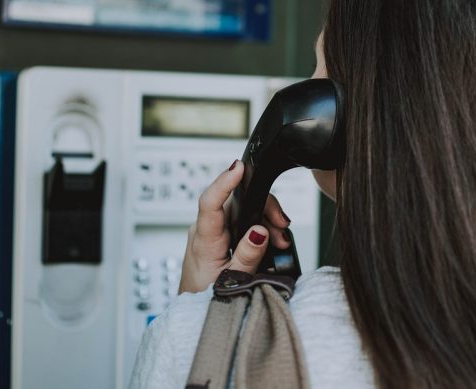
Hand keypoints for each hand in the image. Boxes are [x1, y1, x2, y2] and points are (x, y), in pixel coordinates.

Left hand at [178, 160, 292, 293]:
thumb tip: (260, 232)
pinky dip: (258, 225)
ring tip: (280, 240)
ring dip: (264, 219)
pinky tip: (271, 239)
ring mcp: (211, 230)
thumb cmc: (204, 298)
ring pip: (242, 209)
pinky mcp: (218, 234)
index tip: (239, 167)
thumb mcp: (231, 282)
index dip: (224, 181)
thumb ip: (247, 257)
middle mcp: (205, 230)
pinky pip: (240, 220)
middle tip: (282, 228)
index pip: (210, 203)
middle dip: (264, 208)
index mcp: (204, 241)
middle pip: (236, 202)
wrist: (193, 307)